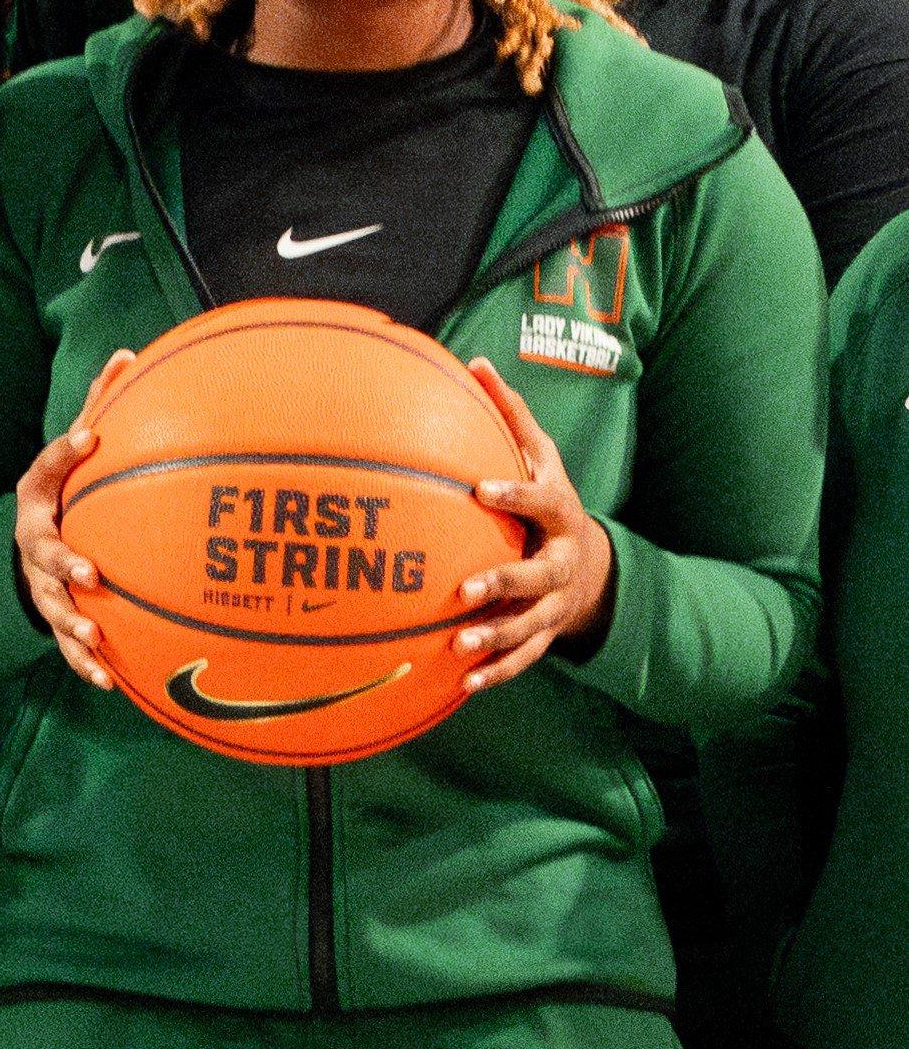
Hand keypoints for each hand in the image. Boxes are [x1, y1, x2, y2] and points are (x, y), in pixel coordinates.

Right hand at [12, 354, 130, 690]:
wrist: (29, 538)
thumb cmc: (67, 487)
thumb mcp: (74, 449)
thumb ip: (97, 405)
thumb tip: (130, 353)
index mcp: (38, 495)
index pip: (46, 469)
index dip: (64, 453)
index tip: (90, 438)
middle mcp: (33, 540)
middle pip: (42, 552)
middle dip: (64, 562)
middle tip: (89, 570)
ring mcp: (39, 582)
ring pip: (50, 605)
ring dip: (71, 622)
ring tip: (95, 635)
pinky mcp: (53, 616)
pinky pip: (66, 645)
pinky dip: (84, 663)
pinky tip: (108, 681)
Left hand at [453, 362, 615, 691]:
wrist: (591, 562)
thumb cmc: (548, 499)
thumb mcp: (540, 456)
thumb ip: (508, 414)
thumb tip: (474, 361)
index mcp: (559, 512)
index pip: (539, 500)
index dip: (514, 495)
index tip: (479, 489)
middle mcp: (560, 560)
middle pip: (537, 574)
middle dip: (503, 583)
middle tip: (463, 590)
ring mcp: (555, 602)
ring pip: (529, 625)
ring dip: (495, 638)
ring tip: (457, 648)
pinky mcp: (545, 633)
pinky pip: (523, 658)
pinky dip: (495, 672)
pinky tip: (461, 686)